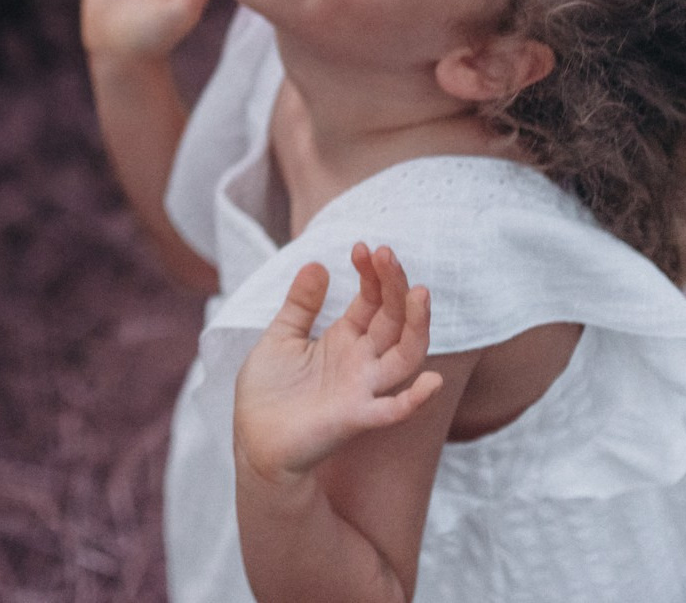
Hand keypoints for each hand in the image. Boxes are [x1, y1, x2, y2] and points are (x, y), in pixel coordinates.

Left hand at [234, 243, 444, 482]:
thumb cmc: (269, 390)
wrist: (253, 439)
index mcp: (344, 340)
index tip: (363, 246)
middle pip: (392, 320)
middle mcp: (361, 362)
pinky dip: (415, 399)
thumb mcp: (281, 335)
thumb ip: (301, 303)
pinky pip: (393, 410)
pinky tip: (432, 381)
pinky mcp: (355, 417)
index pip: (372, 302)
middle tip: (386, 253)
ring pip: (404, 357)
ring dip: (416, 327)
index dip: (372, 275)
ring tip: (420, 293)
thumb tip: (318, 263)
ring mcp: (363, 389)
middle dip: (394, 286)